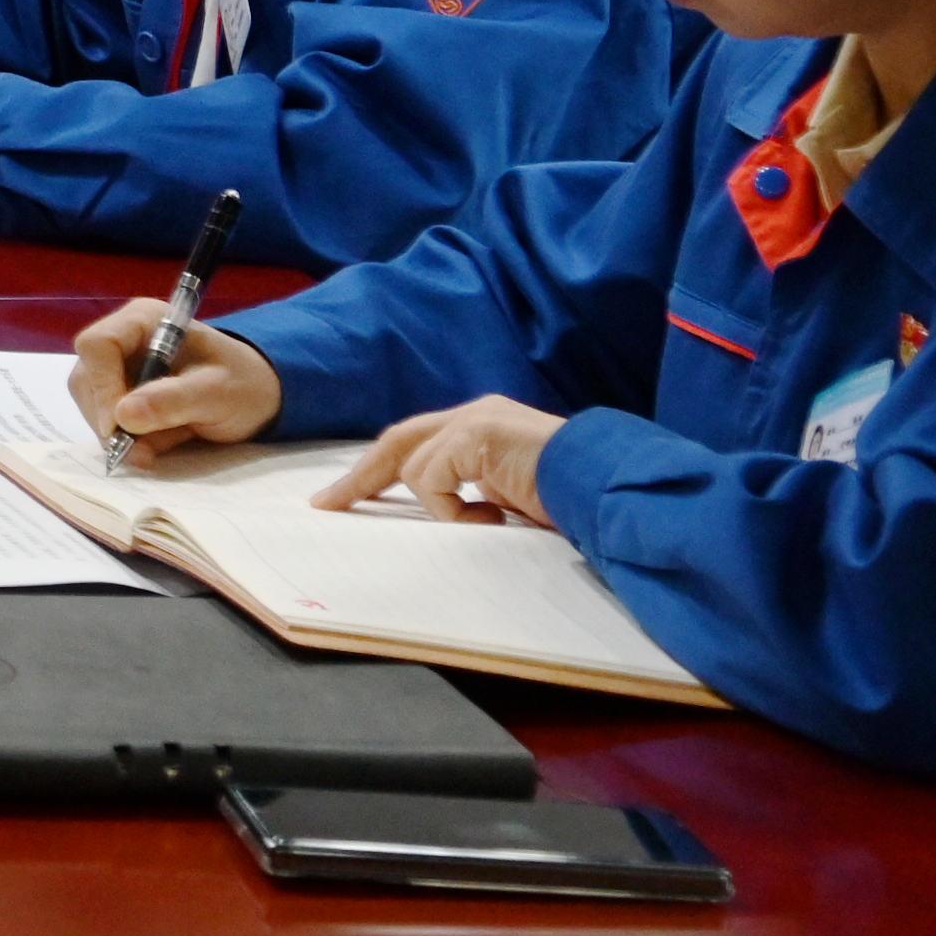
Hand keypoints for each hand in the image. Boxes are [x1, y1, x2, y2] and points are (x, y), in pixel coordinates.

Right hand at [70, 300, 281, 460]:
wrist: (256, 398)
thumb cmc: (243, 385)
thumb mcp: (217, 392)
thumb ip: (173, 400)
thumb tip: (123, 416)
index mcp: (144, 322)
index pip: (97, 345)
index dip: (101, 386)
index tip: (119, 425)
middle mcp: (123, 340)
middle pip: (86, 377)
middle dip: (107, 417)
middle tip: (137, 448)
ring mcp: (118, 369)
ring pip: (91, 402)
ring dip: (117, 433)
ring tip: (156, 447)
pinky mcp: (120, 395)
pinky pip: (104, 419)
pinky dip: (125, 440)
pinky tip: (155, 445)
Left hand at [322, 397, 570, 527]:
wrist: (608, 488)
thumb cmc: (571, 500)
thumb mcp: (513, 496)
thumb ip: (478, 491)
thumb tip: (450, 513)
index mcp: (483, 426)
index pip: (417, 443)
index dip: (381, 470)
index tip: (349, 495)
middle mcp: (474, 415)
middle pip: (397, 441)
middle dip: (361, 476)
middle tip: (327, 504)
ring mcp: (474, 420)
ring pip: (414, 466)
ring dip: (440, 507)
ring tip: (488, 521)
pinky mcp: (475, 435)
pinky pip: (432, 480)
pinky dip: (453, 509)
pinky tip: (496, 516)